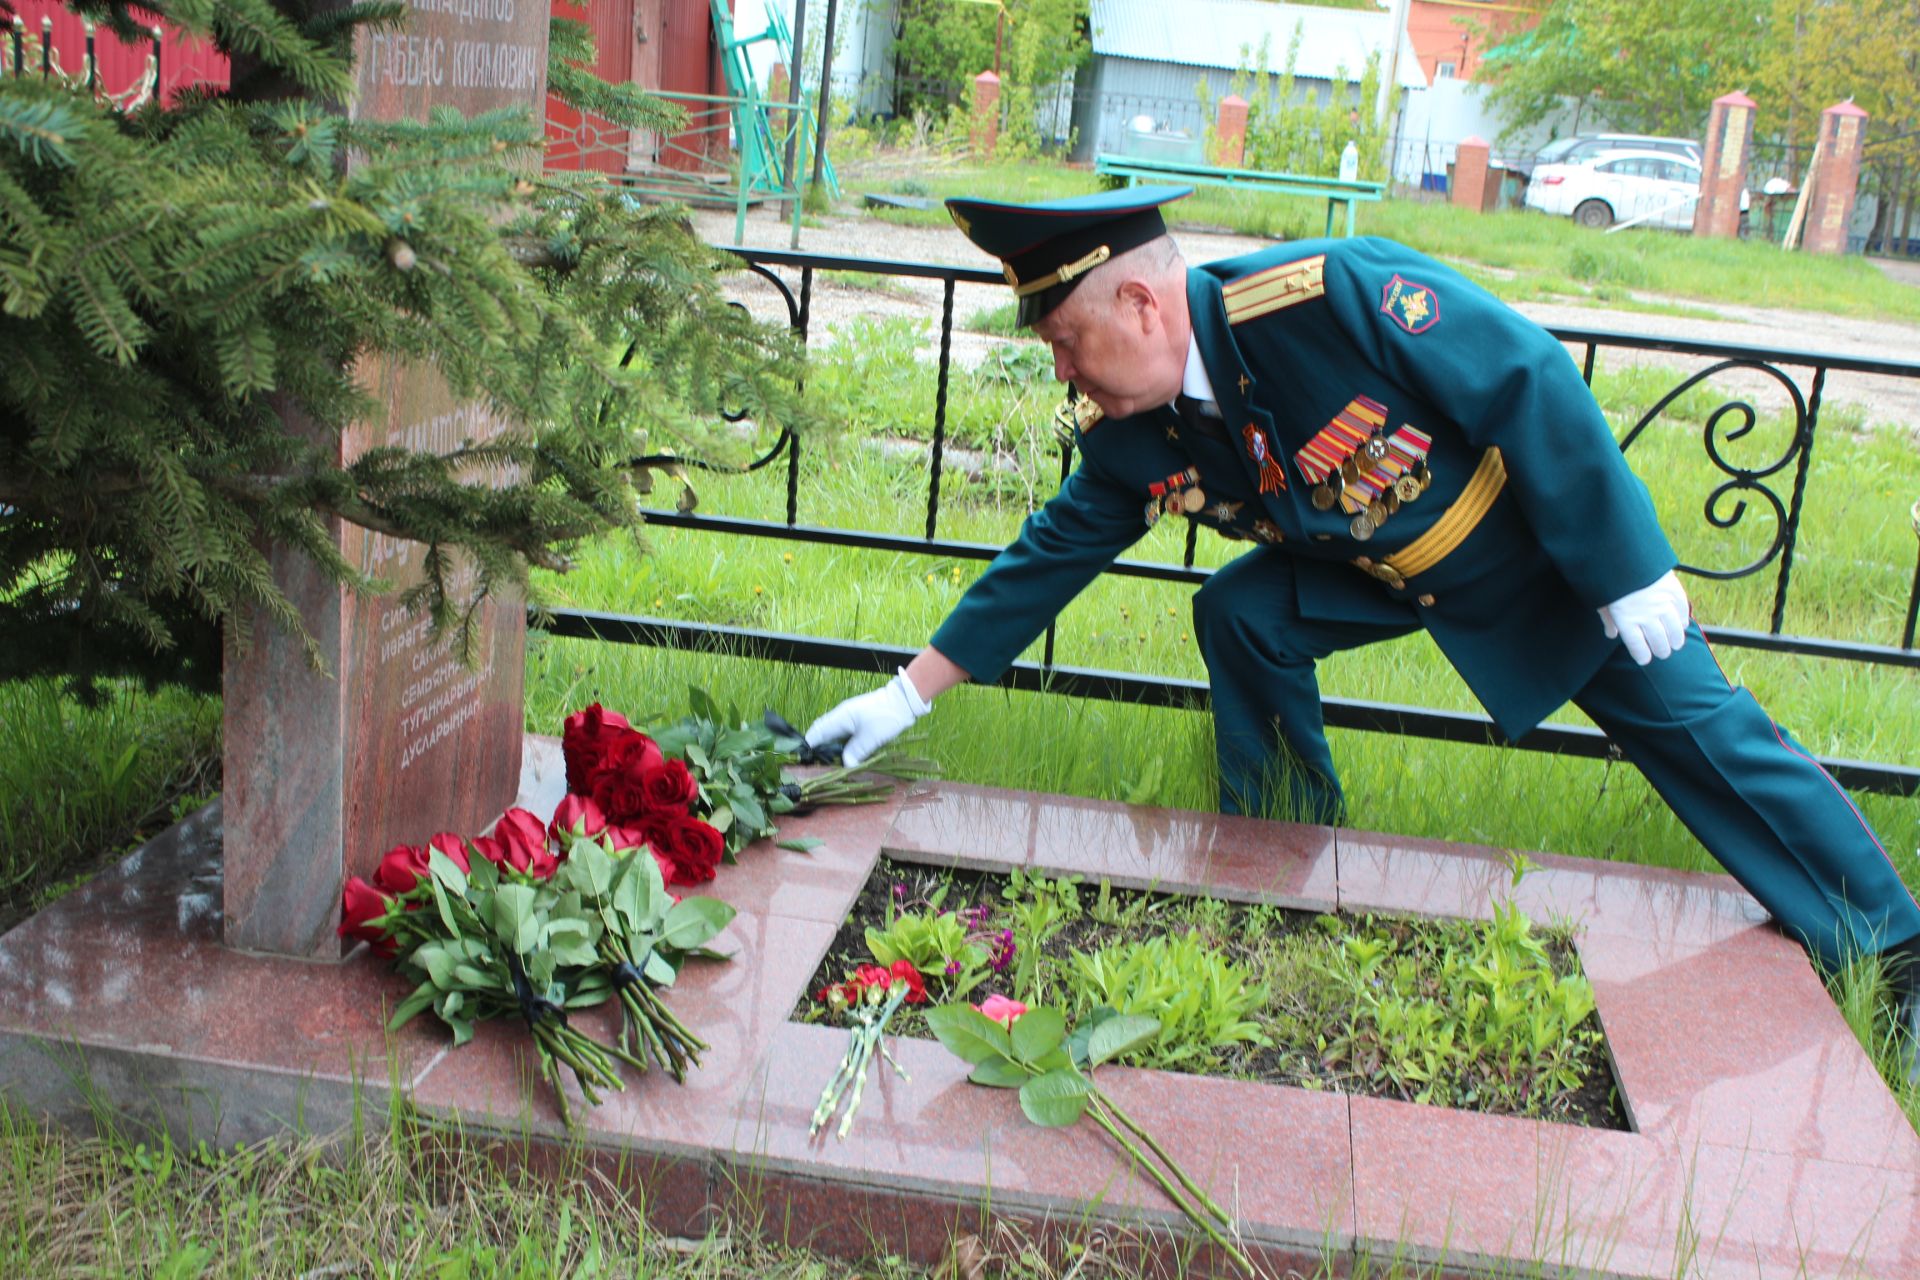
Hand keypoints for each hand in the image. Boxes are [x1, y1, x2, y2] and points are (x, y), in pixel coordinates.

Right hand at [804, 669, 930, 766]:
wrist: (902, 701)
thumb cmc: (886, 717)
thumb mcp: (871, 738)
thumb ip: (856, 752)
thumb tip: (845, 766)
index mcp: (839, 718)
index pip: (816, 733)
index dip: (808, 747)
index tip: (806, 762)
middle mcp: (839, 716)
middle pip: (820, 732)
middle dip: (816, 748)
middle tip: (815, 765)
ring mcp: (847, 717)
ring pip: (830, 733)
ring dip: (827, 746)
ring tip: (826, 763)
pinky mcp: (855, 720)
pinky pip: (840, 733)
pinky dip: (837, 743)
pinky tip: (840, 754)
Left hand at [1598, 570, 1689, 664]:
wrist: (1624, 553)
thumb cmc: (1609, 578)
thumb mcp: (1601, 600)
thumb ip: (1607, 619)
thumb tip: (1611, 634)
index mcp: (1626, 619)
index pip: (1638, 646)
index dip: (1643, 656)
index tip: (1645, 659)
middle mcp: (1646, 615)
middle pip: (1658, 641)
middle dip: (1661, 650)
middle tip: (1663, 653)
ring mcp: (1662, 603)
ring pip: (1674, 629)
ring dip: (1676, 639)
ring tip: (1676, 644)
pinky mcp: (1673, 590)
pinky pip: (1682, 609)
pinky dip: (1683, 618)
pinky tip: (1682, 624)